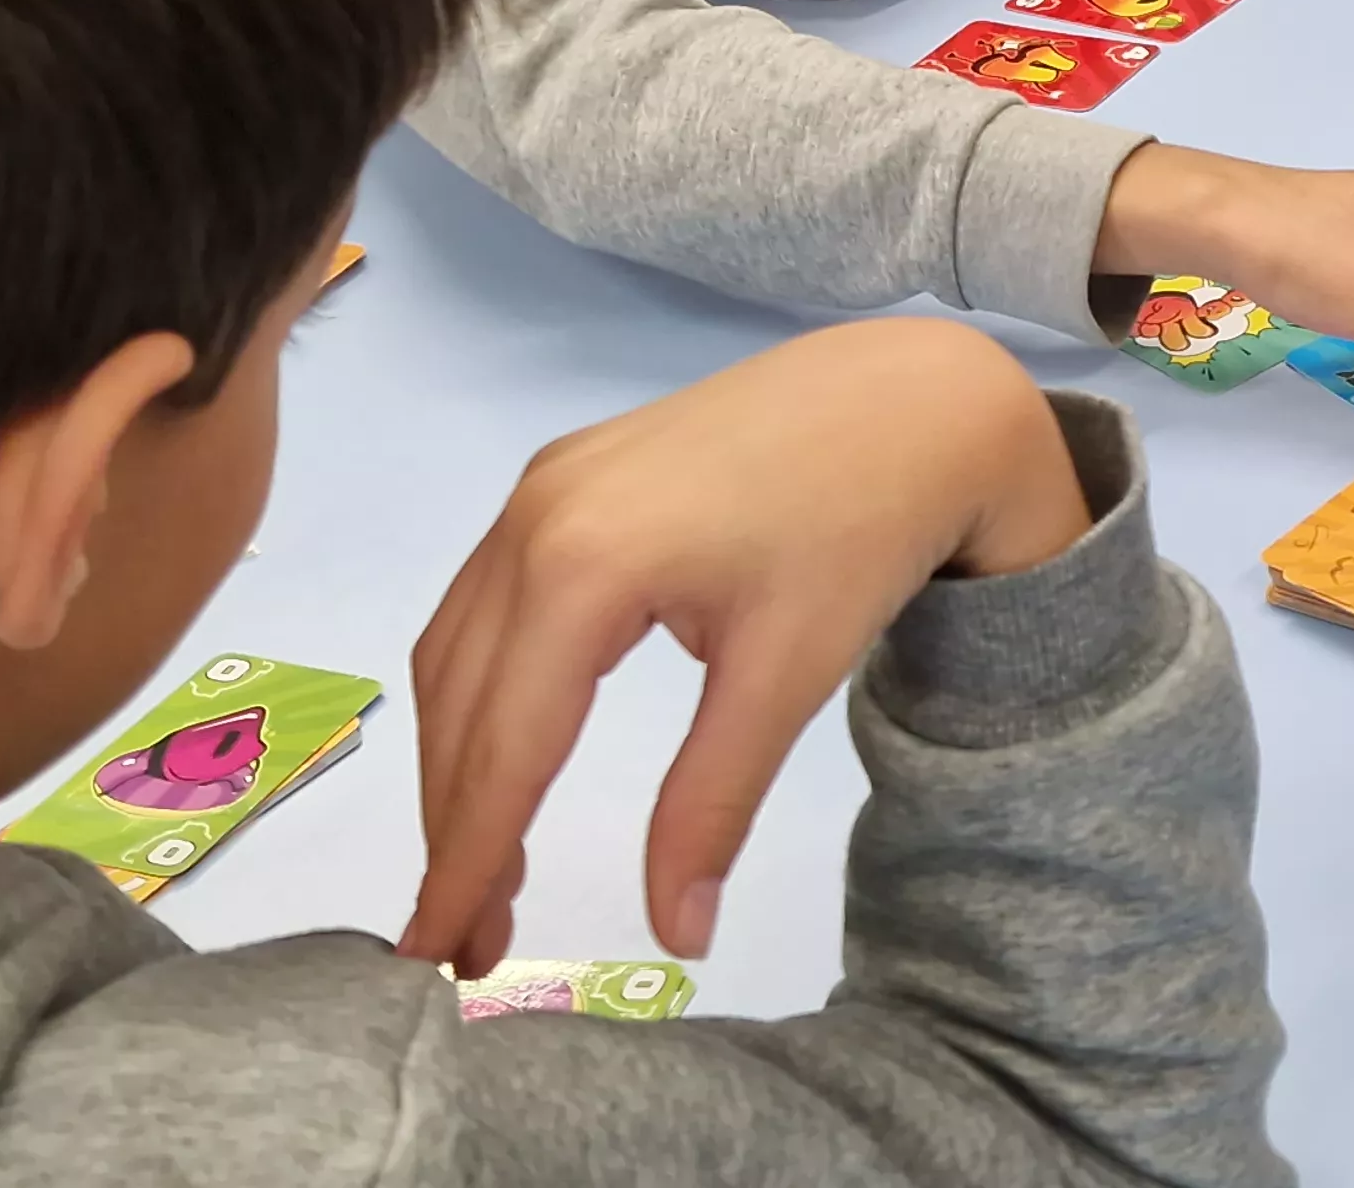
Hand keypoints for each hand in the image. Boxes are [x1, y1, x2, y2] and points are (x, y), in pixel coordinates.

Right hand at [402, 320, 1088, 975]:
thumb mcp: (791, 674)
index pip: (503, 746)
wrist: (915, 396)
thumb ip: (713, 804)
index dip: (467, 862)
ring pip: (459, 650)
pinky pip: (486, 598)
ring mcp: (541, 485)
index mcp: (582, 565)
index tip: (438, 958)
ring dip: (459, 759)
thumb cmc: (866, 528)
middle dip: (457, 827)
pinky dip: (483, 686)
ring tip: (485, 866)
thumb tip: (675, 936)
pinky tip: (506, 745)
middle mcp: (533, 517)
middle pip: (461, 703)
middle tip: (467, 940)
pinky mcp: (563, 473)